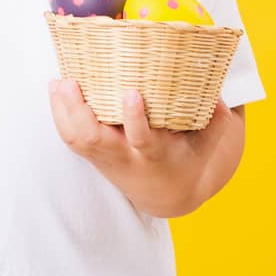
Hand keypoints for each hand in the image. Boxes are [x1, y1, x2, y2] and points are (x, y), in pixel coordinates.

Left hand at [47, 78, 239, 218]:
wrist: (164, 194)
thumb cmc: (185, 161)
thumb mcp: (206, 149)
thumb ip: (215, 125)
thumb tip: (220, 98)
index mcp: (153, 155)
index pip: (142, 139)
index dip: (134, 118)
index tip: (132, 93)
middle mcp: (124, 157)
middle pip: (94, 140)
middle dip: (80, 112)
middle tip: (71, 82)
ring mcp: (105, 156)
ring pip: (76, 138)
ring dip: (64, 110)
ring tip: (59, 81)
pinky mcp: (92, 154)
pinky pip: (70, 136)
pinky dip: (60, 112)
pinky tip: (56, 87)